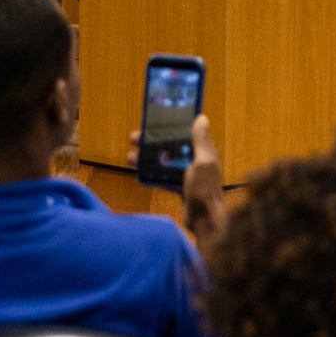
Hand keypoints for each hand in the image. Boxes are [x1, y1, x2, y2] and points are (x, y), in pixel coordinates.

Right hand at [131, 116, 227, 249]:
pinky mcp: (180, 186)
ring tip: (131, 156)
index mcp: (204, 151)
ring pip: (164, 160)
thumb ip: (201, 141)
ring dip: (147, 157)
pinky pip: (163, 175)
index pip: (186, 132)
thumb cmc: (205, 190)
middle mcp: (196, 160)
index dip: (171, 125)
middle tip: (134, 138)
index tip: (154, 120)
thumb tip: (201, 117)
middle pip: (171, 146)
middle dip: (153, 141)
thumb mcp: (203, 162)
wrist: (204, 219)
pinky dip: (151, 173)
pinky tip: (138, 171)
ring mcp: (188, 174)